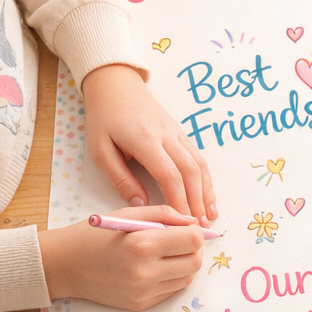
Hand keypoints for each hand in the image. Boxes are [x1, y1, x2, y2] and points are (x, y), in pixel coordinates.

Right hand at [38, 205, 204, 309]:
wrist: (65, 266)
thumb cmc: (94, 235)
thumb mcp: (127, 215)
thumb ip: (164, 214)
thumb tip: (194, 222)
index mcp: (142, 244)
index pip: (193, 240)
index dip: (194, 232)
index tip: (185, 228)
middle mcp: (146, 271)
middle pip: (195, 262)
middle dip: (193, 249)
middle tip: (181, 241)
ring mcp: (144, 292)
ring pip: (186, 278)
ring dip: (183, 264)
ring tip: (166, 254)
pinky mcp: (142, 305)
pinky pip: (171, 291)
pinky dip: (170, 278)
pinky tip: (154, 267)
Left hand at [81, 64, 215, 223]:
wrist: (115, 84)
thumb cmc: (104, 118)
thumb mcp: (100, 150)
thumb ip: (120, 178)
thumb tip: (141, 205)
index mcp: (145, 140)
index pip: (170, 175)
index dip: (179, 201)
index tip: (181, 224)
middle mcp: (167, 136)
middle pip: (190, 172)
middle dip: (197, 202)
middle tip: (200, 227)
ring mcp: (177, 133)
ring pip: (199, 165)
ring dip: (207, 192)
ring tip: (210, 216)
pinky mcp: (181, 133)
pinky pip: (198, 157)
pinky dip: (206, 179)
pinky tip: (208, 196)